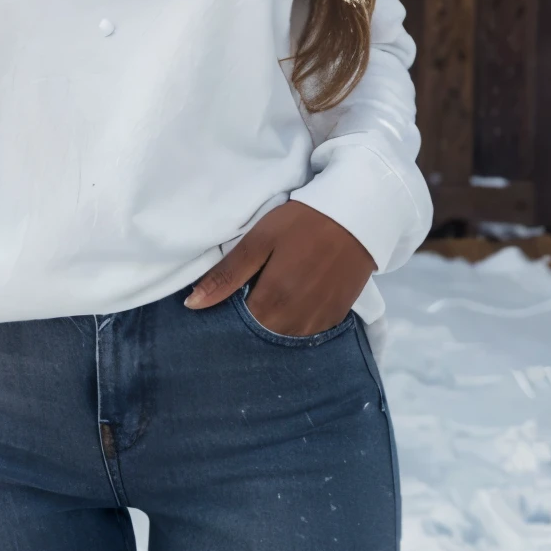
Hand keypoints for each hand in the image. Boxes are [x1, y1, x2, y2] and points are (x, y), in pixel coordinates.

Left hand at [184, 200, 374, 335]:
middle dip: (251, 318)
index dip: (229, 312)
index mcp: (273, 301)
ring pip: (285, 335)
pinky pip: (308, 331)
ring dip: (274, 321)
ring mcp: (319, 322)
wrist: (358, 215)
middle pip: (262, 334)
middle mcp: (296, 320)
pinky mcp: (337, 317)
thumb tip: (192, 305)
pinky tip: (295, 298)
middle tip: (250, 290)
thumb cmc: (303, 222)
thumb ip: (227, 274)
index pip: (239, 326)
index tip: (228, 297)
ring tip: (273, 292)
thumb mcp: (260, 239)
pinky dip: (296, 320)